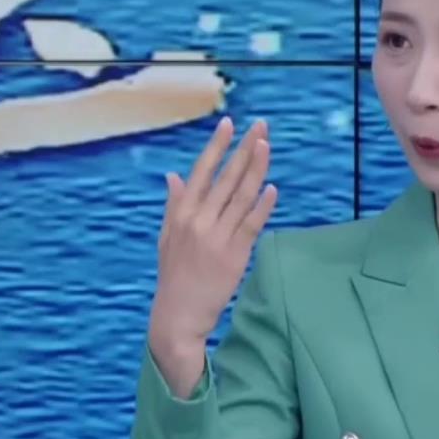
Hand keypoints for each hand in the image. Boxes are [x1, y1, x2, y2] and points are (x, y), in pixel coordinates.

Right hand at [147, 116, 276, 391]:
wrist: (177, 315)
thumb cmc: (174, 275)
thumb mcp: (167, 237)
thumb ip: (174, 205)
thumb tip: (173, 176)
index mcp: (180, 214)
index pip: (201, 171)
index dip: (217, 146)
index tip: (229, 124)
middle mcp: (198, 221)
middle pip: (226, 177)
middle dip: (244, 149)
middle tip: (260, 126)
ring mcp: (216, 237)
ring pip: (241, 196)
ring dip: (256, 169)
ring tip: (267, 146)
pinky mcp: (234, 255)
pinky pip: (251, 224)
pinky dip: (262, 205)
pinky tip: (272, 188)